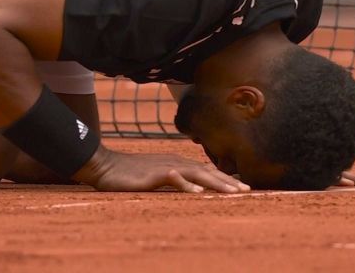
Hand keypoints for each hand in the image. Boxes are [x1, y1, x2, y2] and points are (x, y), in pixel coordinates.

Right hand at [72, 146, 250, 192]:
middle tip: (248, 191)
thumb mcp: (157, 175)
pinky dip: (187, 184)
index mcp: (180, 163)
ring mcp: (166, 166)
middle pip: (208, 171)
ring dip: (216, 183)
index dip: (227, 178)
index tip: (243, 188)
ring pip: (197, 174)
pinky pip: (173, 178)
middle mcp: (177, 162)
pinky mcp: (154, 174)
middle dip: (229, 182)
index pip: (208, 170)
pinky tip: (198, 192)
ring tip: (232, 193)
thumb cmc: (131, 173)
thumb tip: (193, 186)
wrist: (106, 165)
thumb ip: (176, 178)